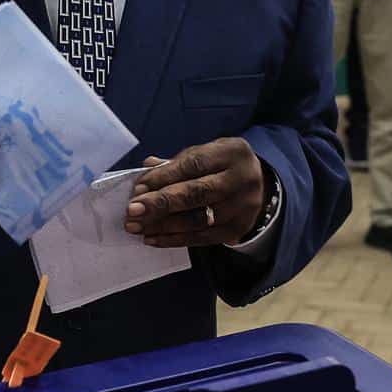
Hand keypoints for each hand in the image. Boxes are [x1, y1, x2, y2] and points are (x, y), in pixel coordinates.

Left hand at [126, 138, 266, 247]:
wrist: (258, 185)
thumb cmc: (221, 166)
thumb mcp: (205, 154)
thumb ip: (176, 163)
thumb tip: (145, 173)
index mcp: (233, 153)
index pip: (194, 165)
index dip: (164, 176)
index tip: (138, 188)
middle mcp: (243, 179)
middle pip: (197, 193)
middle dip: (161, 203)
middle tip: (132, 211)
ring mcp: (243, 207)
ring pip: (198, 220)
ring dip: (163, 225)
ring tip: (137, 227)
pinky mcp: (238, 229)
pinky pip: (202, 238)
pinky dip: (174, 239)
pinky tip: (153, 238)